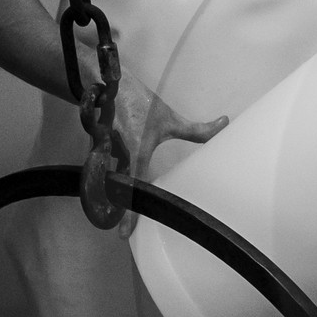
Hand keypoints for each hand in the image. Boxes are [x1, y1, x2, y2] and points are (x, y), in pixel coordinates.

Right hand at [107, 69, 226, 233]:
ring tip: (116, 206)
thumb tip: (225, 124)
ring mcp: (101, 154)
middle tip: (125, 229)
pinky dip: (106, 181)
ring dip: (113, 193)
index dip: (130, 212)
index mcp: (137, 149)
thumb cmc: (141, 103)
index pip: (135, 185)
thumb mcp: (170, 119)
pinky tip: (110, 188)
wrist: (106, 82)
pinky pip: (100, 173)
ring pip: (107, 182)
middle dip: (121, 207)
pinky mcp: (92, 153)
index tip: (124, 234)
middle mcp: (116, 154)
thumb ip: (197, 130)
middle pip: (118, 190)